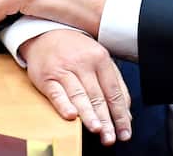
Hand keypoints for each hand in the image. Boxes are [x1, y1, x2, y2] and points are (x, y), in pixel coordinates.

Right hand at [22, 30, 130, 146]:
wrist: (47, 34)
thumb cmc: (77, 51)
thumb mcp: (100, 59)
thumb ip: (115, 84)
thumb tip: (126, 112)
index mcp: (101, 59)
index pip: (114, 91)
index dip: (120, 113)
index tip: (125, 131)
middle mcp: (83, 64)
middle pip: (97, 96)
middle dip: (106, 119)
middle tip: (111, 137)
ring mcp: (64, 70)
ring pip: (79, 95)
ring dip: (88, 114)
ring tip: (97, 130)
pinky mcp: (47, 77)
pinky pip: (56, 93)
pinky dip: (64, 105)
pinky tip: (71, 116)